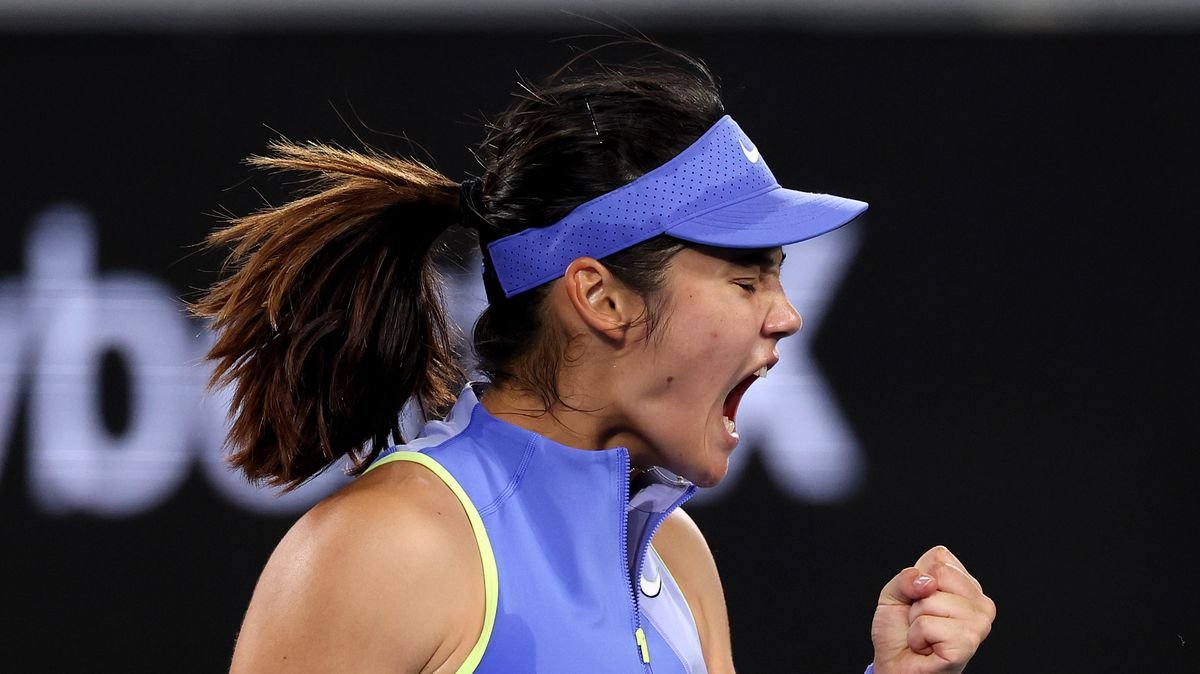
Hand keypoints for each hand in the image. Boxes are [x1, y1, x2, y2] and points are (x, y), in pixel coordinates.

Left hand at [870, 545, 995, 673]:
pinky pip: (927, 625)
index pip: (940, 557)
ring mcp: (979, 624)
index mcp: (966, 586)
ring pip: (931, 601)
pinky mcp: (968, 644)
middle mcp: (980, 603)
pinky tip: (927, 648)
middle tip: (921, 621)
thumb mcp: (894, 594)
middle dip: (916, 600)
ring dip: (915, 621)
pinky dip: (917, 637)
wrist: (897, 668)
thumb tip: (927, 582)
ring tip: (925, 636)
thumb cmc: (900, 634)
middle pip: (937, 575)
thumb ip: (906, 577)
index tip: (919, 600)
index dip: (917, 579)